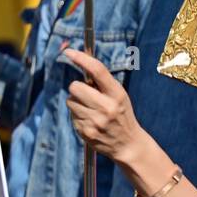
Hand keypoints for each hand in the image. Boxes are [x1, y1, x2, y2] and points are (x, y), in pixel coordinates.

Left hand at [63, 47, 147, 162]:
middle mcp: (106, 107)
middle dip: (77, 88)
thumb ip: (102, 82)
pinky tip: (90, 121)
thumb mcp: (119, 95)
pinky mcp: (86, 132)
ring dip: (77, 102)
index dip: (80, 58)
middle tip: (86, 94)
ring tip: (91, 110)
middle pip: (75, 86)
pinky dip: (78, 115)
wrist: (128, 144)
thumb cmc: (122, 114)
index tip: (68, 52)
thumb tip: (80, 61)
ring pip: (70, 101)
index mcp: (117, 94)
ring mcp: (95, 121)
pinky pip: (72, 115)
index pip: (97, 70)